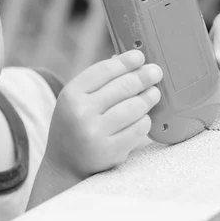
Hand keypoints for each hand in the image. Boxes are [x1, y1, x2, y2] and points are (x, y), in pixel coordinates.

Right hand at [43, 50, 161, 182]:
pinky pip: (139, 128)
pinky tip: (143, 117)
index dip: (125, 61)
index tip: (140, 56)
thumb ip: (97, 81)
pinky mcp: (112, 151)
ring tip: (154, 93)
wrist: (64, 164)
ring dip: (149, 97)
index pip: (104, 70)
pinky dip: (145, 120)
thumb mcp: (75, 99)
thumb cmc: (73, 124)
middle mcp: (82, 112)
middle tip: (155, 72)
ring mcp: (97, 133)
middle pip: (124, 86)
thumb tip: (126, 59)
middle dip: (144, 76)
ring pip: (135, 107)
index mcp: (71, 94)